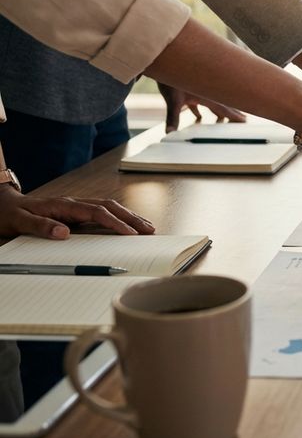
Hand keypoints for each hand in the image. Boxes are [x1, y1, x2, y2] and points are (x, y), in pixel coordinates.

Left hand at [0, 184, 154, 239]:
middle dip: (132, 218)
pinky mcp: (77, 211)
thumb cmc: (12, 214)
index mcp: (64, 205)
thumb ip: (41, 227)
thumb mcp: (20, 222)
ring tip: (147, 226)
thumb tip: (64, 232)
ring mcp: (77, 206)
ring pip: (110, 207)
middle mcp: (74, 203)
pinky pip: (103, 212)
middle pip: (110, 207)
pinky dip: (120, 217)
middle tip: (150, 230)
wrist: (4, 204)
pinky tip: (128, 223)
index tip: (130, 234)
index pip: (97, 212)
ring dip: (129, 216)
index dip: (116, 223)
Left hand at [158, 82, 245, 132]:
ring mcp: (197, 91)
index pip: (224, 108)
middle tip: (243, 118)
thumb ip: (173, 118)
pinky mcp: (187, 90)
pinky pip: (198, 103)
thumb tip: (169, 132)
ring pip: (212, 103)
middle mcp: (205, 93)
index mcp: (206, 96)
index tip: (245, 120)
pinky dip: (199, 111)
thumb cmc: (171, 78)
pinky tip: (198, 117)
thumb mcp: (172, 100)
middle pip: (222, 105)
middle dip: (232, 112)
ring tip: (221, 120)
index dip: (234, 115)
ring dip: (216, 113)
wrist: (165, 59)